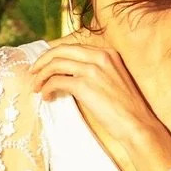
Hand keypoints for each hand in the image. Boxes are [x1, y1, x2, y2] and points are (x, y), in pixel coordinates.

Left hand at [28, 37, 170, 170]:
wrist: (137, 124)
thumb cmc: (125, 108)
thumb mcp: (113, 80)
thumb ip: (95, 71)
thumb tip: (69, 75)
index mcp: (107, 53)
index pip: (73, 46)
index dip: (55, 54)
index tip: (45, 64)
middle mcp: (100, 56)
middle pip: (60, 50)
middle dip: (42, 60)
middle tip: (33, 73)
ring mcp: (92, 69)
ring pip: (55, 64)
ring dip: (41, 75)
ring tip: (36, 87)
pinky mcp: (84, 85)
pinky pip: (56, 81)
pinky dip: (47, 88)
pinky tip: (47, 96)